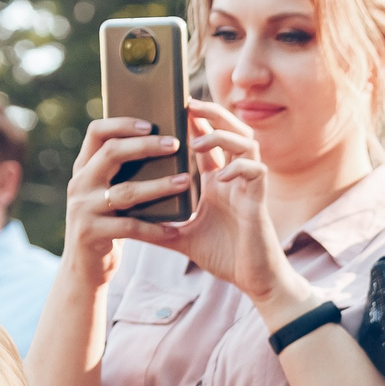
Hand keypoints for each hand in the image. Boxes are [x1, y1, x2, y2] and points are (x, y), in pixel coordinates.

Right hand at [57, 117, 191, 282]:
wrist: (85, 269)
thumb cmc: (108, 226)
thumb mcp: (110, 196)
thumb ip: (123, 175)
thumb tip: (164, 147)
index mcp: (84, 169)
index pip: (96, 132)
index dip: (122, 123)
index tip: (151, 123)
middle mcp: (80, 184)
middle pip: (111, 153)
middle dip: (145, 146)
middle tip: (176, 144)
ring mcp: (83, 209)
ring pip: (125, 191)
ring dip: (159, 186)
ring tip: (186, 182)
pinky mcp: (92, 234)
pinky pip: (129, 228)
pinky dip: (155, 229)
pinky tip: (176, 230)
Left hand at [139, 102, 297, 311]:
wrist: (253, 280)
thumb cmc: (224, 257)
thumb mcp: (182, 238)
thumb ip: (158, 226)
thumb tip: (123, 225)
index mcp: (218, 181)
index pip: (208, 140)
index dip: (194, 121)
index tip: (173, 107)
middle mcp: (236, 178)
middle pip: (233, 130)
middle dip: (213, 114)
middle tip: (188, 105)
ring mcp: (250, 187)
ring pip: (248, 143)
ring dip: (223, 136)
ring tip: (198, 142)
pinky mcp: (260, 201)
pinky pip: (256, 172)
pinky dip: (238, 168)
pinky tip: (219, 177)